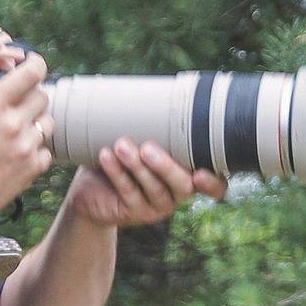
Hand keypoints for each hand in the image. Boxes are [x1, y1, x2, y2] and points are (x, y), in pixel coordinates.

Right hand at [0, 52, 53, 234]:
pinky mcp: (32, 169)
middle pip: (42, 95)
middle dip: (31, 95)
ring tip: (17, 128)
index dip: (36, 64)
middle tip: (17, 102)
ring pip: (47, 122)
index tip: (32, 64)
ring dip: (35, 121)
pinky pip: (45, 149)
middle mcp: (12, 123)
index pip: (32, 72)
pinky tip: (16, 151)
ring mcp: (26, 147)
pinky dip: (35, 148)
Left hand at [68, 138, 226, 228]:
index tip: (200, 173)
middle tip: (147, 147)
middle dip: (165, 166)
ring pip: (153, 188)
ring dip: (136, 166)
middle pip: (182, 186)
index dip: (213, 184)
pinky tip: (106, 156)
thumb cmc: (122, 157)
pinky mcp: (134, 213)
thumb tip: (153, 91)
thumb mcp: (140, 139)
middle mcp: (176, 193)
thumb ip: (153, 125)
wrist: (90, 188)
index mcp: (187, 175)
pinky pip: (128, 192)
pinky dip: (117, 173)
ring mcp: (157, 207)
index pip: (214, 186)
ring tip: (121, 145)